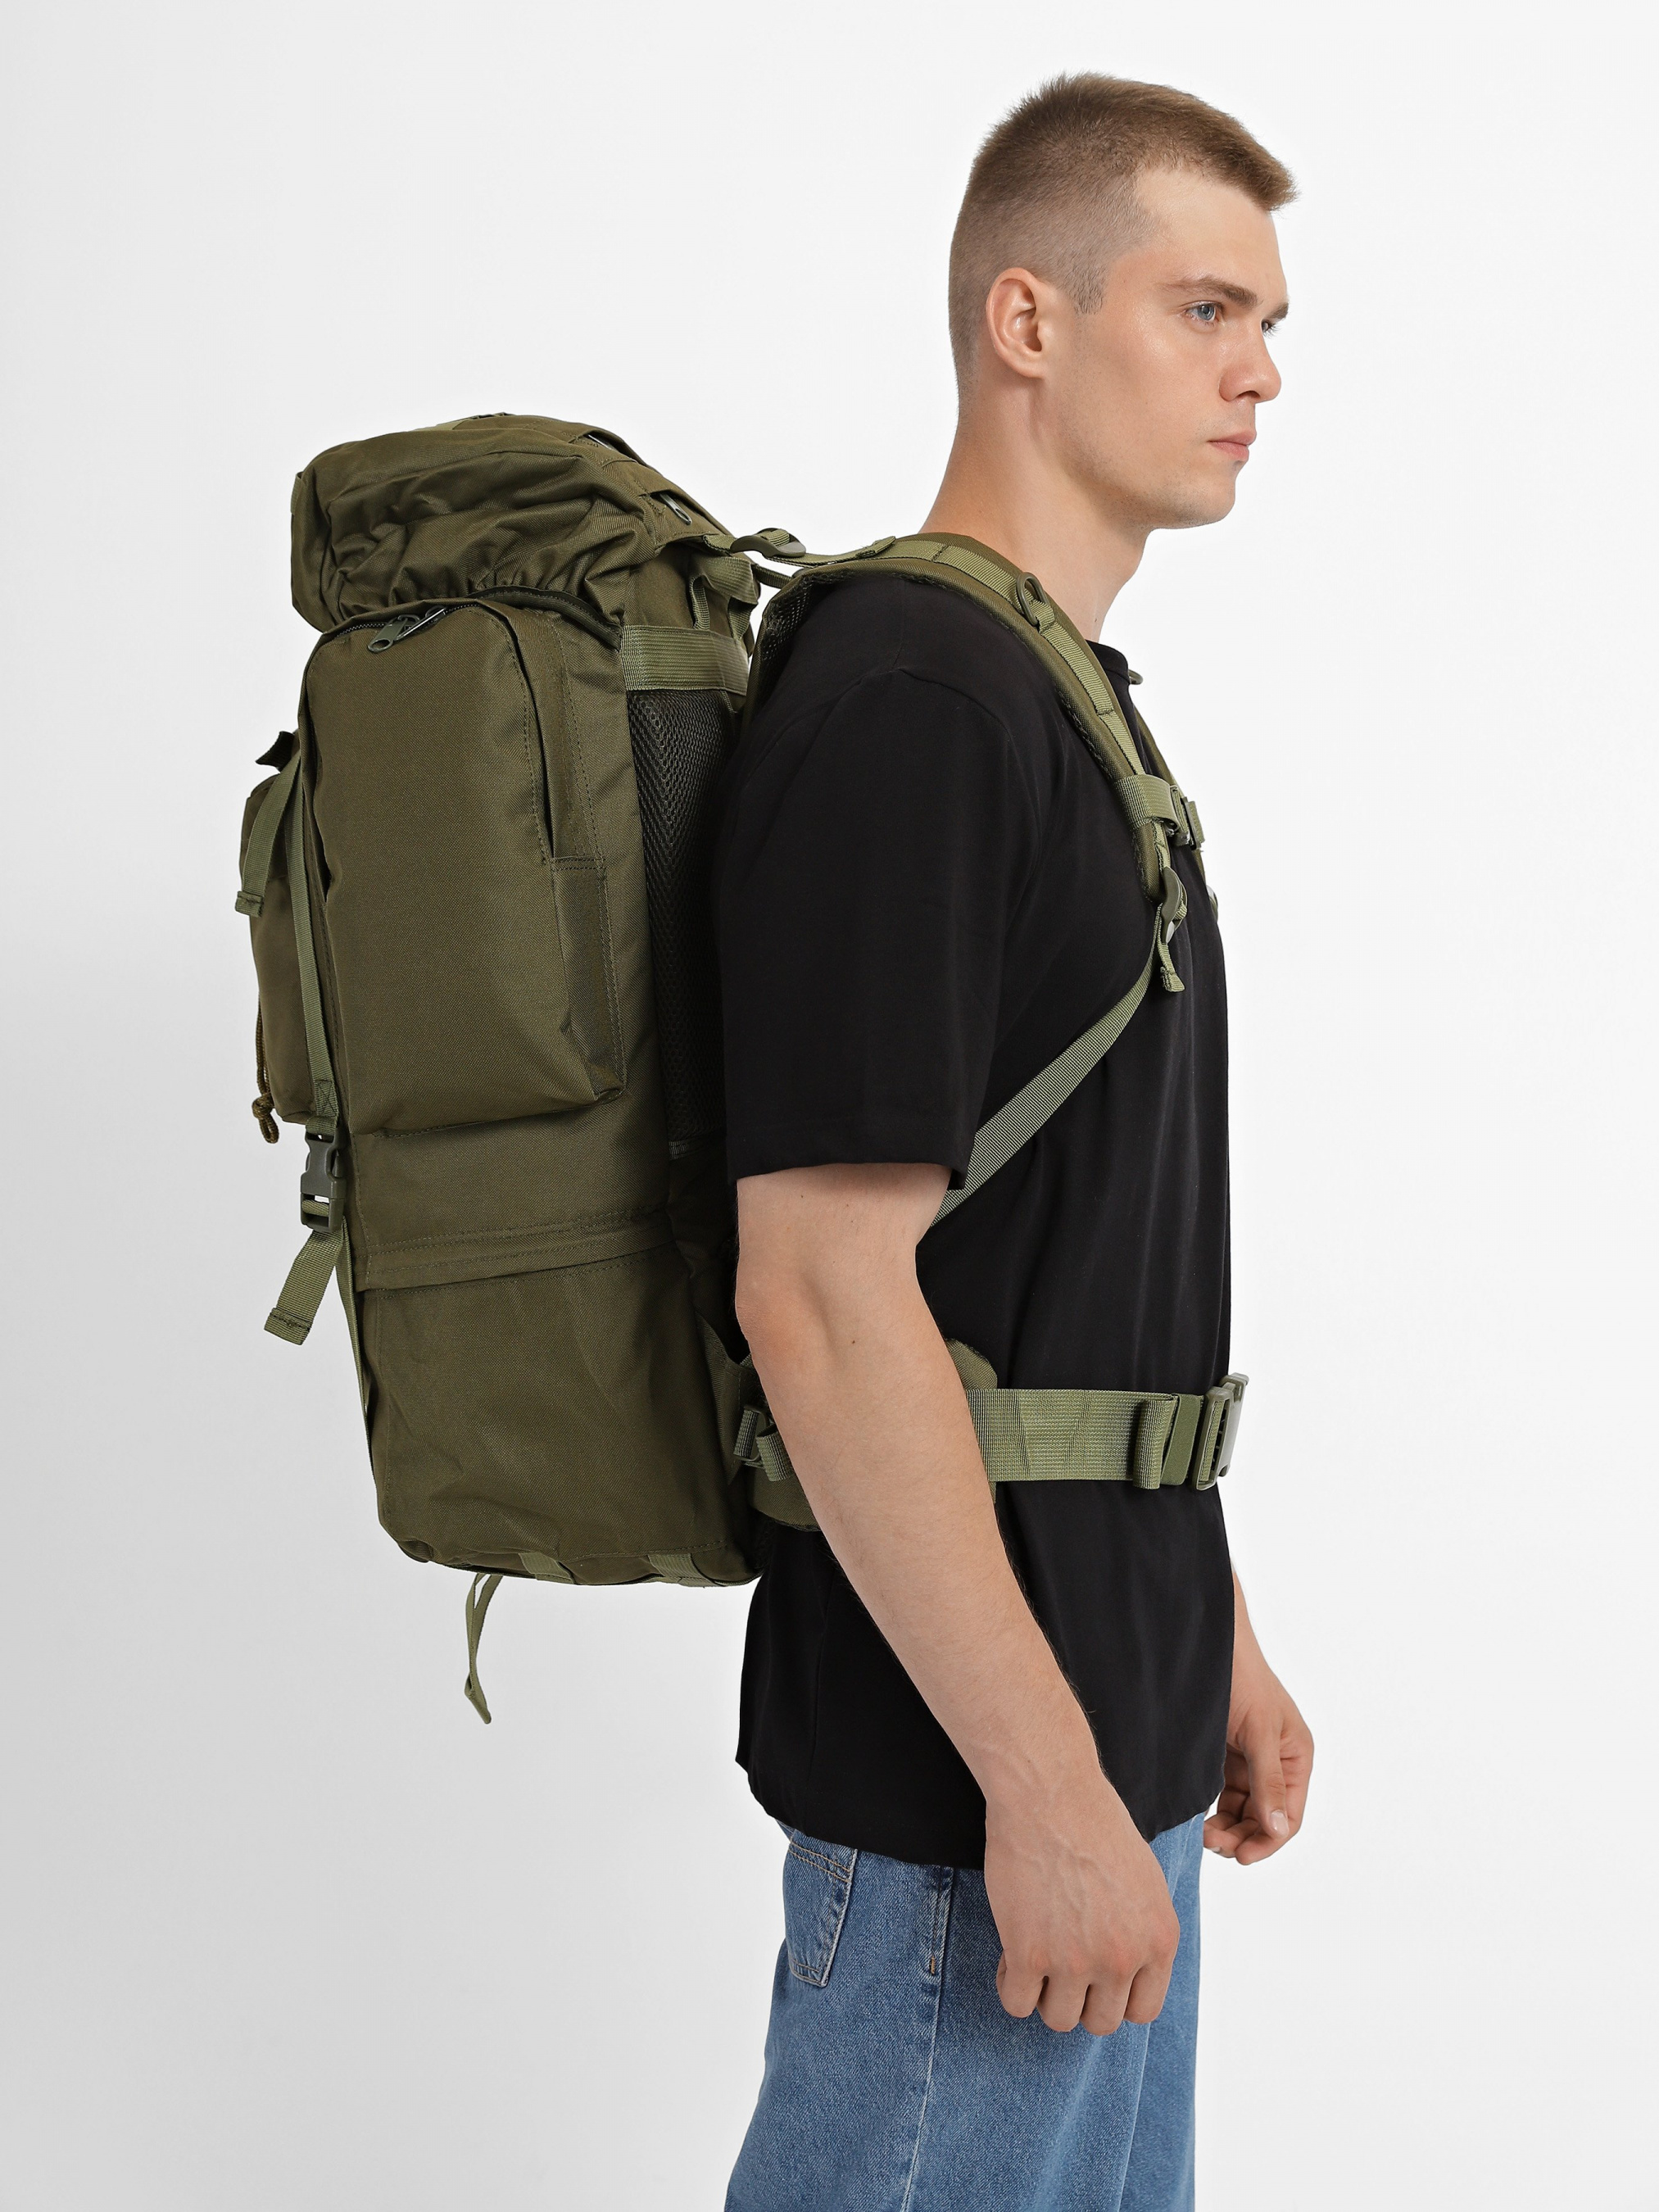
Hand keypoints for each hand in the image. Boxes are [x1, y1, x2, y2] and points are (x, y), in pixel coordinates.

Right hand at [985, 1762, 1180, 2037]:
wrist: (1049, 1792)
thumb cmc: (1093, 1823)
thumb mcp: (1145, 1882)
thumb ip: (1142, 1933)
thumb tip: (1130, 1974)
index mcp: (1159, 1940)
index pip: (1143, 2011)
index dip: (1115, 1996)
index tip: (1095, 1976)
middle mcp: (1123, 1958)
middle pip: (1100, 2022)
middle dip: (1079, 1998)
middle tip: (1060, 1963)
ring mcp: (1076, 1960)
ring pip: (1059, 2019)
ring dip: (1044, 1993)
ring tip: (1035, 1955)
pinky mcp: (1029, 1954)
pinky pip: (1016, 2003)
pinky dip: (1010, 1984)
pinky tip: (1011, 1952)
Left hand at [1204, 1577, 1312, 1864]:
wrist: (1204, 1643)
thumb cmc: (1239, 1678)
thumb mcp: (1257, 1732)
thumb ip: (1268, 1782)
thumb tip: (1279, 1830)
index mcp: (1296, 1756)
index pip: (1289, 1815)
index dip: (1268, 1840)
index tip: (1240, 1857)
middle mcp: (1276, 1761)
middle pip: (1265, 1817)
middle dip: (1242, 1836)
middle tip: (1211, 1843)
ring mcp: (1249, 1759)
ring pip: (1242, 1809)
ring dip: (1226, 1827)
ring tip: (1202, 1833)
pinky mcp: (1224, 1754)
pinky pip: (1223, 1793)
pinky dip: (1213, 1808)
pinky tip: (1198, 1816)